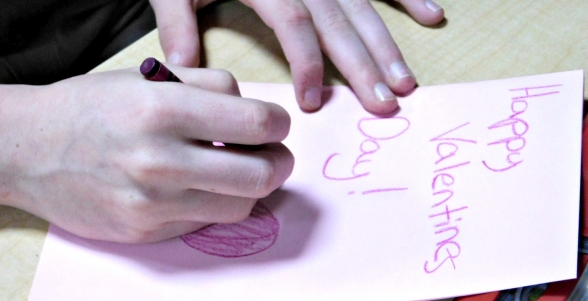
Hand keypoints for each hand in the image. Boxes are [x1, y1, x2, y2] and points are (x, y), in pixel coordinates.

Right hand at [0, 66, 293, 242]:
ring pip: (241, 206)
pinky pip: (206, 222)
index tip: (276, 125)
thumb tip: (257, 115)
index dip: (280, 124)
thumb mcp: (150, 78)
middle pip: (261, 175)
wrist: (30, 149)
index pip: (258, 124)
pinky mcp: (146, 232)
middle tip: (274, 154)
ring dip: (252, 188)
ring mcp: (152, 204)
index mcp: (164, 110)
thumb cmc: (93, 106)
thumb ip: (212, 89)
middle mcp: (160, 161)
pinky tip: (202, 186)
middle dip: (280, 163)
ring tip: (238, 170)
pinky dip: (216, 203)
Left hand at [149, 0, 444, 113]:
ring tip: (406, 81)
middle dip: (364, 65)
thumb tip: (181, 69)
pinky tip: (432, 16)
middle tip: (385, 105)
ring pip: (364, 5)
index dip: (307, 64)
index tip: (314, 104)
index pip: (295, 25)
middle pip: (340, 21)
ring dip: (387, 44)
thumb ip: (177, 21)